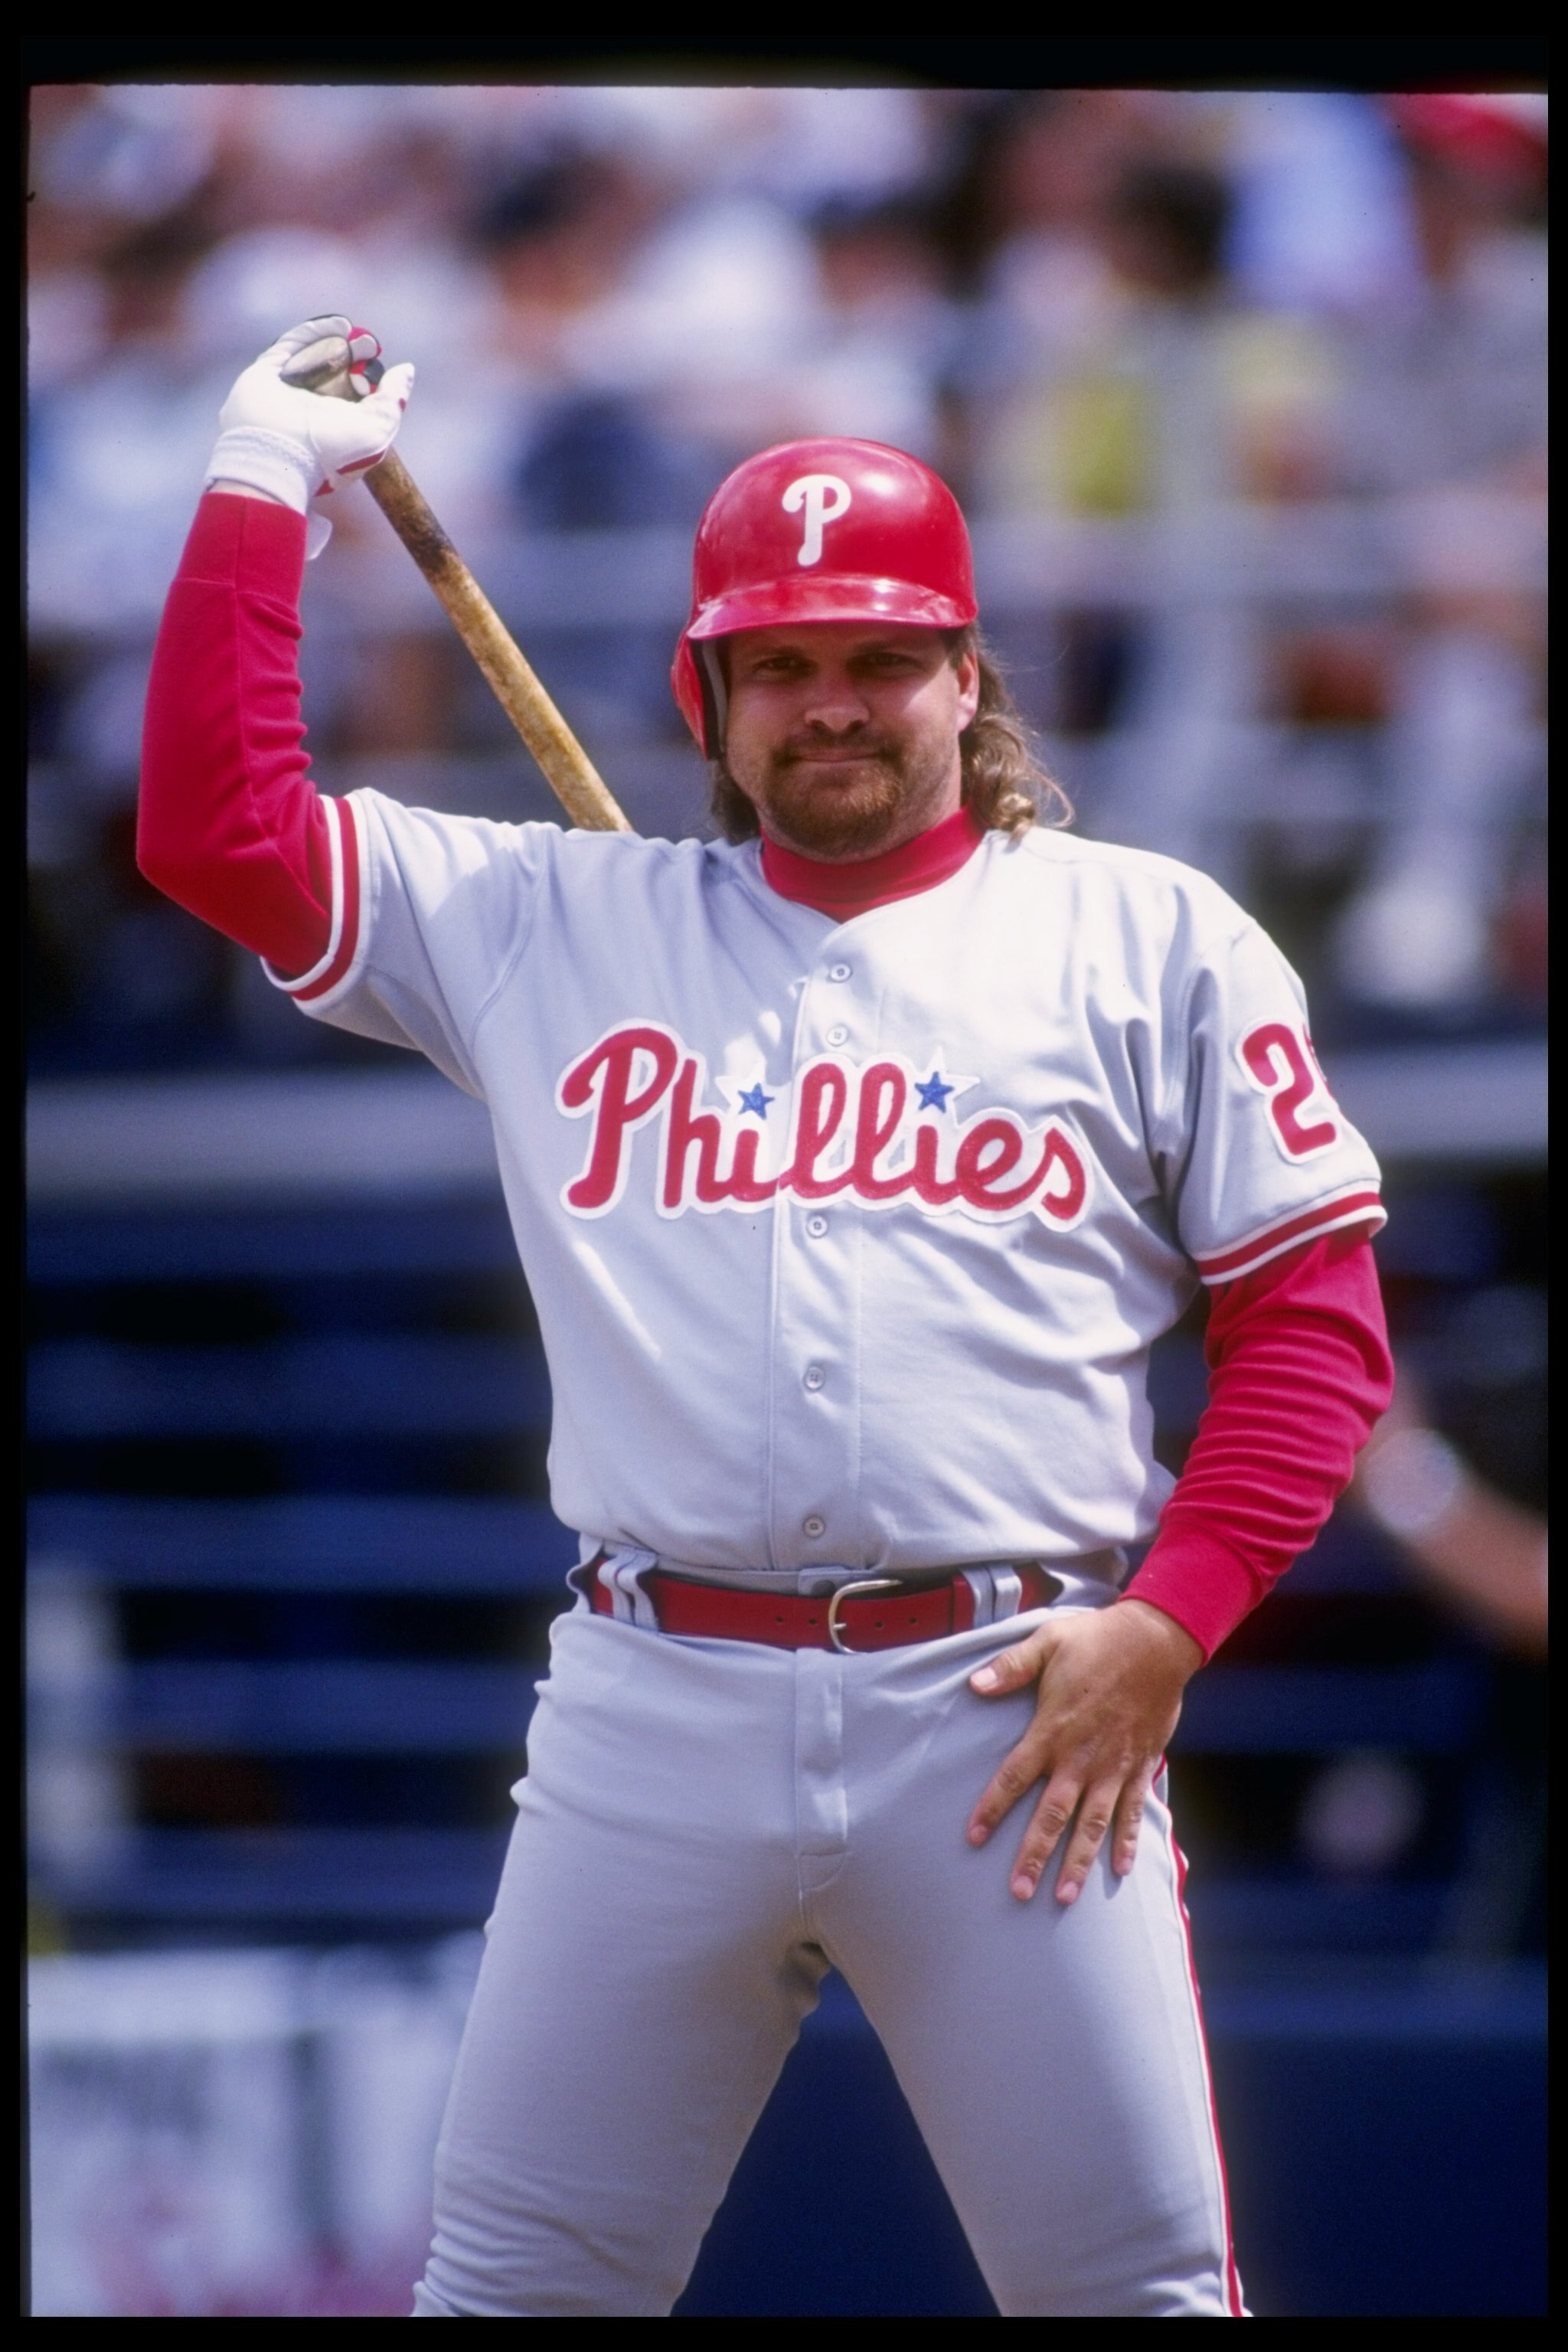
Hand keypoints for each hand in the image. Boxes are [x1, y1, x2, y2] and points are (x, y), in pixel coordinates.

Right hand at [204, 316, 414, 530]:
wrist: (280, 456)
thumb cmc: (333, 450)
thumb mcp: (378, 430)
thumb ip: (393, 399)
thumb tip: (406, 370)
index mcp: (336, 428)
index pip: (354, 396)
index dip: (368, 377)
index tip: (378, 361)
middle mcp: (310, 411)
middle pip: (333, 374)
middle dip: (351, 357)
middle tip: (367, 343)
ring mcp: (286, 392)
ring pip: (310, 358)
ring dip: (332, 342)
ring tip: (354, 331)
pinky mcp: (265, 375)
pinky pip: (289, 347)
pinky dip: (312, 332)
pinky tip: (338, 324)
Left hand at [966, 1599, 1202, 1905]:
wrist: (1157, 1641)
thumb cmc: (1098, 1640)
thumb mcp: (1047, 1643)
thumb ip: (1010, 1668)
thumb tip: (973, 1685)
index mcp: (1052, 1730)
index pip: (1013, 1777)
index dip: (992, 1809)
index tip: (973, 1837)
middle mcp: (1080, 1757)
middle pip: (1052, 1816)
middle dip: (1034, 1855)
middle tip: (1019, 1892)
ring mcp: (1113, 1767)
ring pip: (1092, 1825)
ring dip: (1078, 1861)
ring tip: (1065, 1896)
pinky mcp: (1140, 1766)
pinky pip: (1132, 1812)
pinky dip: (1127, 1842)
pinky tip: (1121, 1870)